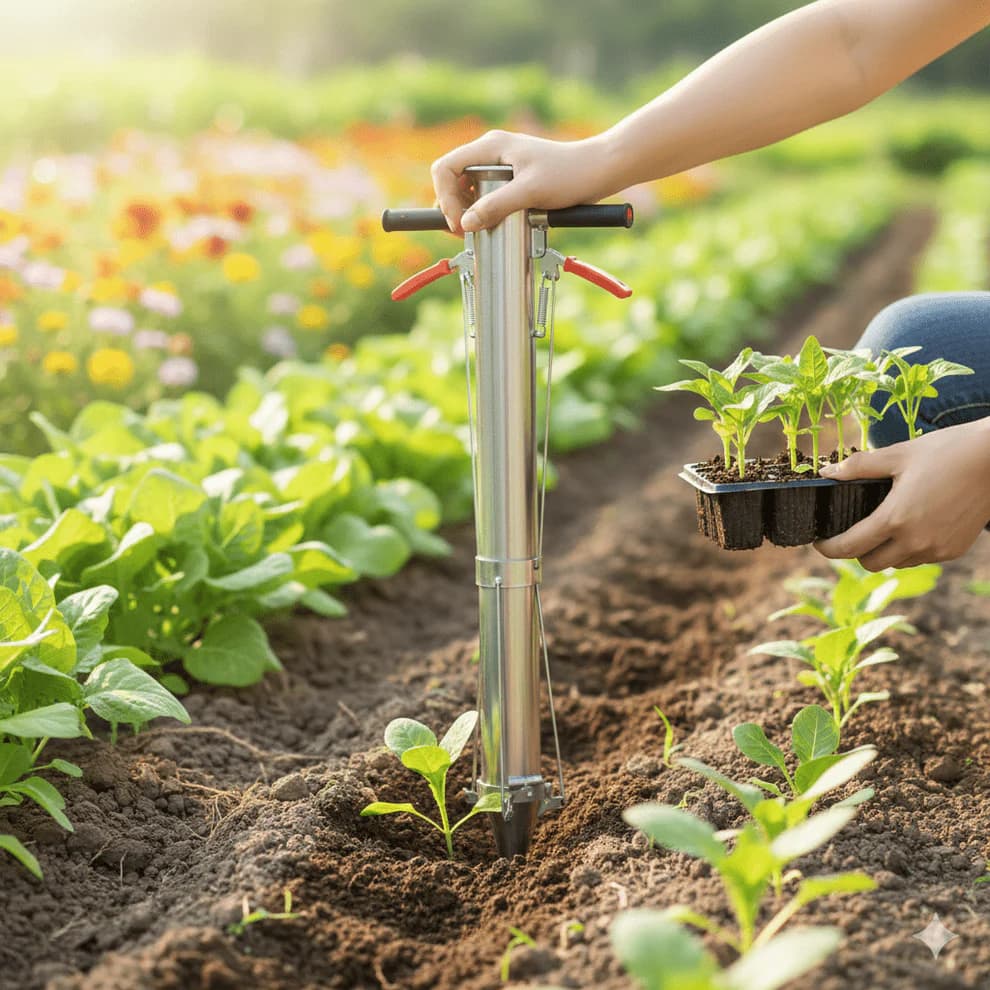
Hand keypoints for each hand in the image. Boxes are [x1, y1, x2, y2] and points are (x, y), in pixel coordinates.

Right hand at [430, 129, 613, 234]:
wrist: (598, 171)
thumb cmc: (569, 174)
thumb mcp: (530, 192)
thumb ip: (495, 206)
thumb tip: (465, 224)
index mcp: (490, 146)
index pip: (445, 168)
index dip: (444, 198)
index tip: (459, 224)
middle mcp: (491, 152)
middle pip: (452, 180)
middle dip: (454, 208)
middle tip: (466, 233)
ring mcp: (499, 165)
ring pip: (467, 190)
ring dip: (468, 211)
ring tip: (479, 230)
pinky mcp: (510, 179)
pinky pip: (484, 195)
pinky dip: (483, 211)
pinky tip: (494, 223)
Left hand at [813, 417, 989, 569]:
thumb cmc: (946, 451)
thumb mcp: (897, 454)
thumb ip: (858, 467)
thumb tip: (826, 472)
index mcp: (895, 519)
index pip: (849, 547)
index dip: (828, 548)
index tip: (819, 542)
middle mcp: (915, 541)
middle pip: (870, 563)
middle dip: (855, 551)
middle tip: (849, 532)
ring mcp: (937, 549)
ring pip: (897, 563)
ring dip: (884, 552)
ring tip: (881, 527)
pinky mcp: (954, 550)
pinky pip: (921, 558)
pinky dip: (909, 549)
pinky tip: (910, 527)